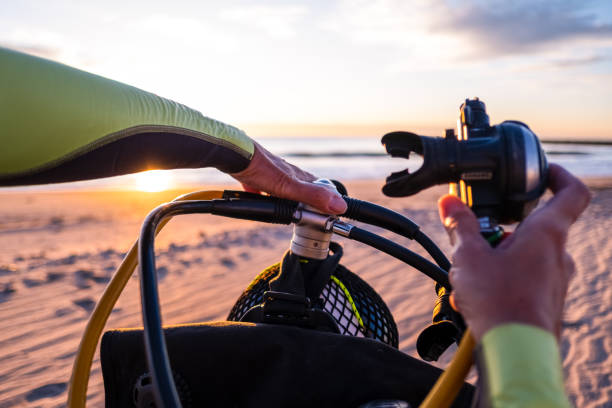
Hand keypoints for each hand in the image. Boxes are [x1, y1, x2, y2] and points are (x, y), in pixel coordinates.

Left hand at [230, 142, 346, 213]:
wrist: (232, 154)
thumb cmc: (260, 168)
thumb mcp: (289, 187)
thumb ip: (312, 196)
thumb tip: (339, 205)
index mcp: (298, 176)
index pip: (320, 187)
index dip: (327, 199)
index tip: (331, 212)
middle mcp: (286, 173)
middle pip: (302, 189)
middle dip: (307, 202)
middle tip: (308, 215)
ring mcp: (270, 173)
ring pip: (283, 188)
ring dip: (286, 199)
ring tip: (285, 211)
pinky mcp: (254, 175)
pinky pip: (262, 187)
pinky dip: (263, 195)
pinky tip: (259, 200)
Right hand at [437, 164, 590, 341]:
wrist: (514, 352)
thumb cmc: (498, 300)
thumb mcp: (469, 256)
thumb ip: (460, 225)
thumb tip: (449, 202)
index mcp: (546, 233)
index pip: (572, 192)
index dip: (559, 175)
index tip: (541, 171)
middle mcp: (559, 254)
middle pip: (533, 229)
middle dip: (500, 231)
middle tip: (474, 241)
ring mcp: (556, 280)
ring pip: (524, 257)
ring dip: (495, 260)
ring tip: (468, 277)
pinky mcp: (547, 301)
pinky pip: (523, 281)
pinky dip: (500, 282)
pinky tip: (475, 298)